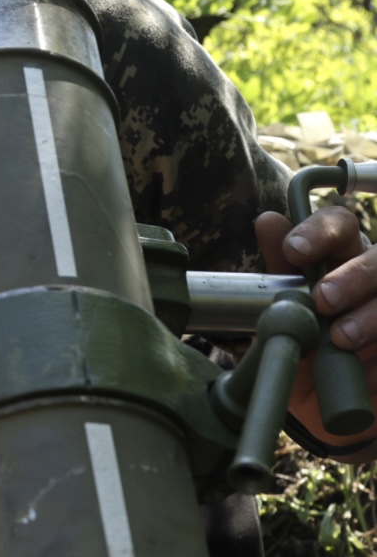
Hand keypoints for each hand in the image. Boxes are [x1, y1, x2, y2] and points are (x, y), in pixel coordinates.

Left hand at [256, 205, 376, 460]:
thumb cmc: (304, 351)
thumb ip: (281, 271)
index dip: (319, 231)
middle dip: (352, 276)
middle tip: (322, 300)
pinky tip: (366, 374)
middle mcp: (375, 278)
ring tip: (340, 340)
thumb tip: (268, 219)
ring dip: (370, 316)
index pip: (339, 223)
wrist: (326, 413)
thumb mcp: (286, 315)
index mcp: (342, 258)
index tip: (293, 251)